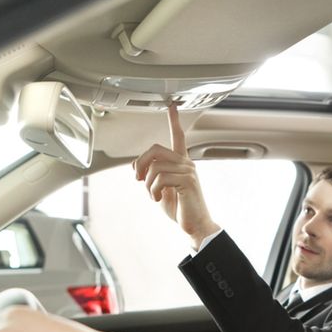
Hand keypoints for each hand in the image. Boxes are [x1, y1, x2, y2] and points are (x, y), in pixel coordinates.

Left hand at [133, 103, 219, 247]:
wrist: (195, 225)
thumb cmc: (180, 208)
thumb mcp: (160, 189)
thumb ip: (151, 175)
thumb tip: (137, 168)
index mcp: (181, 162)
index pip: (179, 136)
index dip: (174, 120)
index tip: (172, 106)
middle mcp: (186, 162)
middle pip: (155, 149)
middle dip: (140, 162)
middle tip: (137, 178)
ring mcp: (188, 170)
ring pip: (155, 166)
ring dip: (147, 184)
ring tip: (153, 195)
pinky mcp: (187, 181)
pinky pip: (160, 178)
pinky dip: (152, 190)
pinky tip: (157, 198)